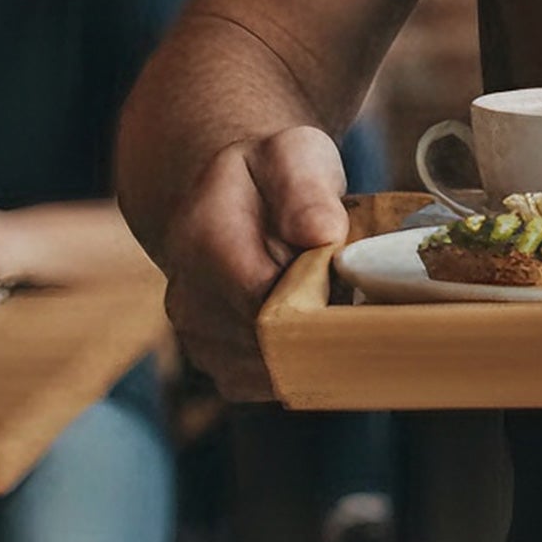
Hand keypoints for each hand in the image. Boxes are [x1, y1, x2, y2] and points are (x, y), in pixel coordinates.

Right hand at [151, 126, 351, 405]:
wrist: (226, 198)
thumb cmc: (269, 176)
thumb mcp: (293, 157)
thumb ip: (306, 191)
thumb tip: (323, 234)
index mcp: (204, 241)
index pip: (267, 298)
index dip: (320, 297)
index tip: (353, 280)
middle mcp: (188, 298)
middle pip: (271, 343)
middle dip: (321, 326)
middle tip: (353, 293)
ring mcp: (198, 337)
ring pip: (274, 371)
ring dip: (312, 346)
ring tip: (327, 302)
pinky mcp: (217, 364)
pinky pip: (270, 384)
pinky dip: (300, 363)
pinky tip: (310, 327)